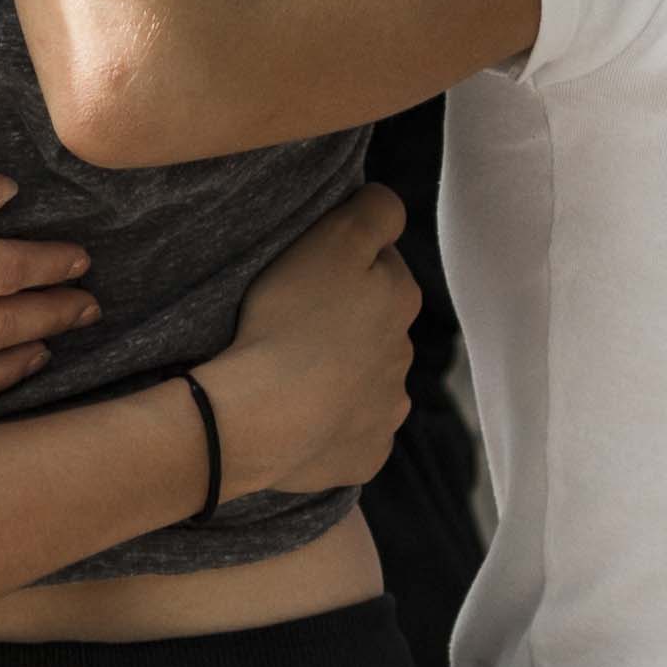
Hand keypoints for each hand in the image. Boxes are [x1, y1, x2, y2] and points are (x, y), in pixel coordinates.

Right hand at [198, 183, 416, 501]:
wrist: (262, 418)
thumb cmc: (292, 320)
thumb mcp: (335, 239)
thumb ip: (375, 212)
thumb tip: (392, 211)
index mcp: (401, 300)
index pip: (382, 262)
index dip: (346, 261)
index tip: (311, 271)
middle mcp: (404, 356)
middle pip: (376, 323)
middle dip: (347, 318)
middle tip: (295, 320)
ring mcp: (386, 410)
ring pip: (366, 378)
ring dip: (341, 371)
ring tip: (290, 371)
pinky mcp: (365, 455)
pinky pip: (352, 432)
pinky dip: (332, 423)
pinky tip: (300, 416)